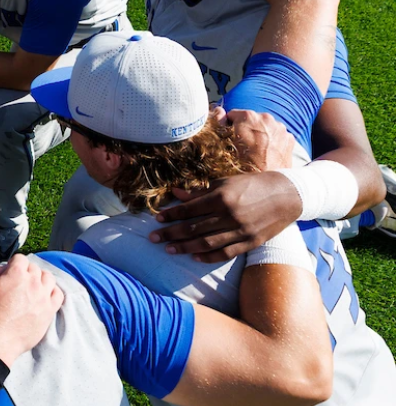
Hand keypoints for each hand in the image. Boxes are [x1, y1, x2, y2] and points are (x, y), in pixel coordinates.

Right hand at [0, 255, 63, 366]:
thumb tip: (5, 269)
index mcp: (16, 273)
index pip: (21, 258)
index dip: (14, 264)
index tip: (11, 272)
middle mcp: (33, 282)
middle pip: (35, 268)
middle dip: (26, 272)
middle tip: (19, 283)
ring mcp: (43, 296)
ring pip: (49, 278)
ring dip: (41, 279)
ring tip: (33, 288)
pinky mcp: (50, 310)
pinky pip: (58, 294)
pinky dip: (52, 292)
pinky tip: (44, 296)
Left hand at [151, 172, 301, 261]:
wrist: (286, 195)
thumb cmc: (252, 185)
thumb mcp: (225, 182)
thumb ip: (200, 191)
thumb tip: (176, 193)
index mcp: (221, 197)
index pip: (188, 210)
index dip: (170, 215)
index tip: (157, 219)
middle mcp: (229, 215)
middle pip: (193, 228)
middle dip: (170, 234)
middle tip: (153, 238)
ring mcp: (240, 231)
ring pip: (206, 243)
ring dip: (185, 247)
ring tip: (169, 249)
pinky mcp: (250, 242)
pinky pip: (225, 253)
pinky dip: (208, 257)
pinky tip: (195, 257)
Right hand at [223, 108, 294, 170]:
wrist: (263, 187)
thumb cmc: (238, 166)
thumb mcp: (220, 144)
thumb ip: (217, 122)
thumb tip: (219, 111)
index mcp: (248, 116)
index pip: (233, 114)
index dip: (229, 127)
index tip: (229, 139)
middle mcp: (267, 118)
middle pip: (251, 120)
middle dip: (246, 130)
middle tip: (242, 147)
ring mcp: (281, 129)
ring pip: (265, 127)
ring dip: (260, 135)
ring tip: (255, 152)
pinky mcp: (289, 140)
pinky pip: (277, 136)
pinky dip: (272, 142)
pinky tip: (266, 154)